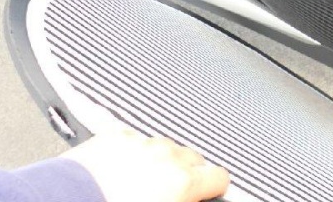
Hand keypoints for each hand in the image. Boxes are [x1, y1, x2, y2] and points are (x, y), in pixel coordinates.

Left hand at [64, 130, 229, 201]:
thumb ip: (182, 198)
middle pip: (194, 158)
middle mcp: (166, 157)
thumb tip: (190, 197)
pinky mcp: (113, 136)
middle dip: (188, 173)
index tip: (210, 192)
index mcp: (182, 182)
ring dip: (160, 161)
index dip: (216, 187)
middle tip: (173, 192)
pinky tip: (120, 169)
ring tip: (143, 182)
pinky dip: (132, 153)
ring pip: (164, 147)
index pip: (219, 177)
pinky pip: (134, 141)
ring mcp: (140, 143)